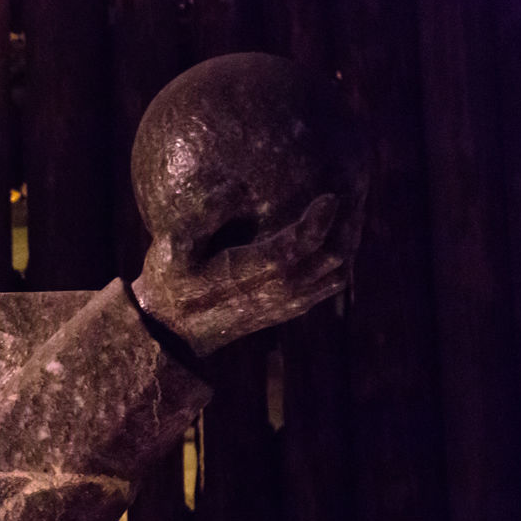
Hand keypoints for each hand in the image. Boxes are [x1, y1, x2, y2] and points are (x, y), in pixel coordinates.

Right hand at [132, 193, 348, 356]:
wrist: (172, 333)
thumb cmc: (168, 284)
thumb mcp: (171, 249)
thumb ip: (203, 217)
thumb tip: (235, 187)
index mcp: (247, 274)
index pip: (296, 248)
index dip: (317, 222)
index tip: (329, 197)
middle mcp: (274, 292)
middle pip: (330, 260)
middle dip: (344, 228)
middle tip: (352, 195)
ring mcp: (284, 305)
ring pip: (336, 276)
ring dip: (346, 246)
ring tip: (348, 216)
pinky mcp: (287, 310)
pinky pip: (328, 286)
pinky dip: (338, 262)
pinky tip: (333, 240)